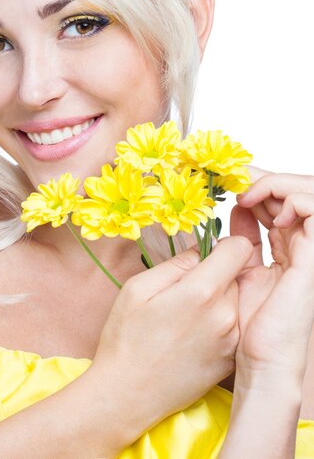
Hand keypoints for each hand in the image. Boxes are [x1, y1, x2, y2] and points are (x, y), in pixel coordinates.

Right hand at [93, 237, 251, 436]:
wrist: (128, 393)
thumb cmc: (125, 338)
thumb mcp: (137, 287)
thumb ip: (174, 264)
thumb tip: (199, 252)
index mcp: (201, 292)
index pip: (238, 249)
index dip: (221, 245)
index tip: (203, 255)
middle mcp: (226, 315)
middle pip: (236, 275)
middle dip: (214, 275)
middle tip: (182, 291)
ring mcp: (232, 340)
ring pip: (235, 300)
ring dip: (217, 300)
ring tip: (184, 316)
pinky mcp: (231, 359)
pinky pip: (233, 325)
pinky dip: (218, 322)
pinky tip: (190, 335)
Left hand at [231, 168, 313, 379]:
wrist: (265, 356)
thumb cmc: (253, 321)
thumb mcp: (242, 268)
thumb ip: (242, 239)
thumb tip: (235, 211)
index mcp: (288, 244)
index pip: (281, 198)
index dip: (258, 183)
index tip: (229, 181)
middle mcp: (304, 242)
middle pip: (296, 190)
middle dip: (265, 178)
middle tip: (237, 178)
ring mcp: (312, 247)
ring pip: (310, 192)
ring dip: (278, 184)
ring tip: (249, 195)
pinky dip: (293, 200)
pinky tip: (269, 214)